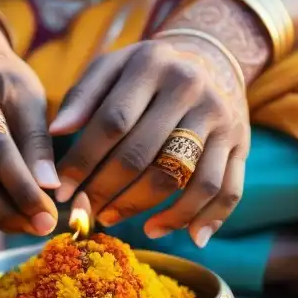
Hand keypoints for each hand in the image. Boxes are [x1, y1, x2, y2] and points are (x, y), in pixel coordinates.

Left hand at [50, 35, 249, 245]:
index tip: (61, 191)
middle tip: (84, 211)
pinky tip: (188, 236)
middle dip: (106, 191)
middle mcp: (190, 88)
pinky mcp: (241, 142)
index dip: (83, 162)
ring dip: (146, 209)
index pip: (112, 122)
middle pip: (143, 155)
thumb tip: (57, 132)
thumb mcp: (111, 68)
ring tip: (115, 219)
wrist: (209, 61)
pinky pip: (226, 190)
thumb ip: (82, 97)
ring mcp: (219, 117)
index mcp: (152, 64)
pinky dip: (207, 218)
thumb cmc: (144, 74)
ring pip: (182, 178)